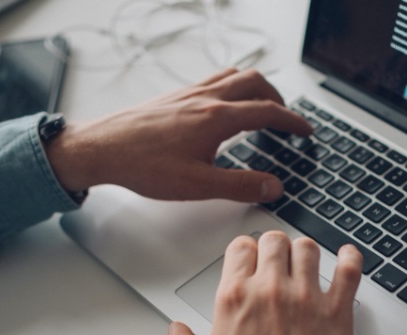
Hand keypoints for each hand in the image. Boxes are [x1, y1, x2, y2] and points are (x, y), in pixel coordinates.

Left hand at [44, 68, 311, 201]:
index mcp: (217, 118)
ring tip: (262, 106)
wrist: (101, 148)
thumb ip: (240, 185)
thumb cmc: (142, 165)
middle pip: (256, 82)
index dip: (293, 121)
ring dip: (256, 87)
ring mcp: (189, 93)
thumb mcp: (197, 185)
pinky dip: (232, 86)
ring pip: (234, 76)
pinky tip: (224, 106)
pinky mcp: (175, 95)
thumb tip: (273, 186)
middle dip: (278, 98)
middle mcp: (206, 98)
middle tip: (286, 118)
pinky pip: (214, 79)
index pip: (267, 111)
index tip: (305, 131)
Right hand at [164, 231, 362, 334]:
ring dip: (306, 252)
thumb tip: (176, 333)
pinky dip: (349, 258)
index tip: (248, 258)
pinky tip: (346, 257)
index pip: (240, 248)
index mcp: (236, 300)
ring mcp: (307, 298)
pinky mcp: (338, 311)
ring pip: (308, 249)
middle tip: (276, 259)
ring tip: (305, 261)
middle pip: (274, 242)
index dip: (245, 251)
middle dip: (274, 247)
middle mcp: (271, 291)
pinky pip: (349, 269)